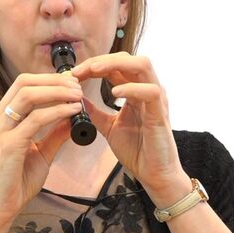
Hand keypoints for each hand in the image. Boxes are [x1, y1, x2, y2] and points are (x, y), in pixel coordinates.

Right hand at [0, 73, 81, 232]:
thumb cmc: (15, 182)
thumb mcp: (40, 153)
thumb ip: (54, 135)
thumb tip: (74, 118)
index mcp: (1, 118)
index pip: (23, 85)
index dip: (48, 79)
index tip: (71, 83)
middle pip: (24, 83)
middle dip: (54, 80)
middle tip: (78, 85)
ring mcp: (0, 131)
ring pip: (28, 95)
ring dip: (57, 92)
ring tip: (78, 95)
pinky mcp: (8, 145)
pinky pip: (35, 119)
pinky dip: (57, 111)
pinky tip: (73, 112)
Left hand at [72, 52, 190, 204]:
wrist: (153, 174)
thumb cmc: (137, 150)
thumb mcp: (108, 127)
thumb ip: (95, 112)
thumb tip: (77, 99)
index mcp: (134, 91)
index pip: (115, 66)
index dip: (92, 65)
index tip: (72, 73)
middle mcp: (146, 90)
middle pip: (127, 58)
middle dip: (101, 60)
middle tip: (79, 70)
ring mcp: (156, 100)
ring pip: (142, 65)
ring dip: (116, 64)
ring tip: (94, 71)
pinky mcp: (160, 114)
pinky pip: (151, 92)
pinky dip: (132, 88)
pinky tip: (114, 92)